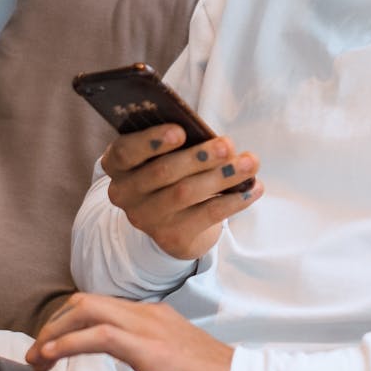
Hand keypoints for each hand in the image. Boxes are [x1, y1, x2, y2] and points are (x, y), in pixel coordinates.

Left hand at [26, 293, 232, 370]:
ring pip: (87, 309)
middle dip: (54, 324)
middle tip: (36, 353)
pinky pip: (99, 334)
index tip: (49, 347)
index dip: (68, 324)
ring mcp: (150, 327)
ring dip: (53, 332)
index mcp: (156, 320)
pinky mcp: (150, 348)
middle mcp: (150, 315)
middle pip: (86, 301)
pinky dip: (67, 341)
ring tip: (35, 357)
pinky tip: (52, 355)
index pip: (101, 307)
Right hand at [100, 124, 261, 259]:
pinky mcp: (172, 238)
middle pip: (161, 173)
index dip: (151, 141)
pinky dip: (234, 200)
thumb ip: (177, 142)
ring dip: (222, 176)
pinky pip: (207, 216)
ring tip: (250, 162)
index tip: (180, 131)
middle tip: (227, 144)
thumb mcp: (162, 153)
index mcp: (117, 165)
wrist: (169, 219)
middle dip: (198, 157)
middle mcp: (125, 194)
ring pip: (186, 194)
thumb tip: (217, 141)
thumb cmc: (170, 169)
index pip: (125, 152)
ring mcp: (147, 219)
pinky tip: (253, 188)